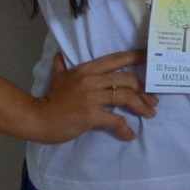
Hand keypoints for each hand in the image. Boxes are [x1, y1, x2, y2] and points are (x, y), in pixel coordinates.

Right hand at [29, 50, 156, 143]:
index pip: (118, 58)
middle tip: (153, 100)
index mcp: (87, 69)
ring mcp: (91, 97)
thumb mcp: (58, 78)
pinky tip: (130, 135)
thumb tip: (58, 54)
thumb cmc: (50, 99)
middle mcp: (92, 79)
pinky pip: (116, 121)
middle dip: (144, 90)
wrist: (37, 119)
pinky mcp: (90, 115)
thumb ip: (61, 66)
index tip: (152, 58)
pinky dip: (125, 129)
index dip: (137, 57)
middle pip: (128, 79)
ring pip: (126, 97)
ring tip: (150, 114)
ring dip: (141, 106)